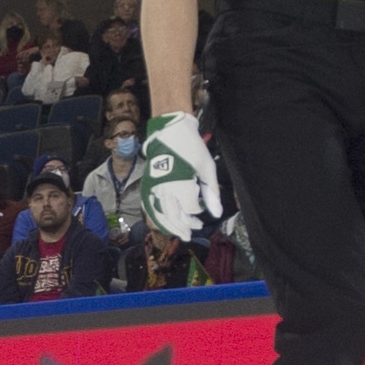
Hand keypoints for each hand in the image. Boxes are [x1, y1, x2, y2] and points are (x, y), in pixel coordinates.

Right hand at [140, 113, 225, 242]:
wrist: (170, 132)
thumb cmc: (192, 148)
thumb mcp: (207, 168)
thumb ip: (211, 192)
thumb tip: (216, 214)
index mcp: (181, 183)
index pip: (189, 208)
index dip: (198, 212)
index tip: (203, 208)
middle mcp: (165, 189)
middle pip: (173, 216)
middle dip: (184, 225)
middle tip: (193, 231)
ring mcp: (154, 187)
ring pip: (160, 214)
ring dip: (170, 225)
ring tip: (180, 233)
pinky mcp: (148, 185)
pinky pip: (150, 207)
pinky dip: (157, 217)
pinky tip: (164, 222)